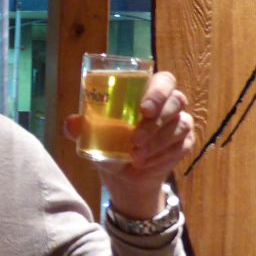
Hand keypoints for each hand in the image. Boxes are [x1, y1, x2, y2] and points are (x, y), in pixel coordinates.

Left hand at [65, 70, 194, 217]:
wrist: (122, 175)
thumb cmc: (109, 144)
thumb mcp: (92, 135)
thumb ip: (81, 127)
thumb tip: (70, 124)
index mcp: (147, 92)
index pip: (163, 80)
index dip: (158, 91)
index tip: (144, 108)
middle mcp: (169, 103)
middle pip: (176, 100)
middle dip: (156, 121)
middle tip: (135, 138)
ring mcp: (180, 122)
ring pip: (178, 126)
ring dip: (156, 143)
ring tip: (135, 155)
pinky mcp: (185, 142)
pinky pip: (180, 146)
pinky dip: (161, 156)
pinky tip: (145, 162)